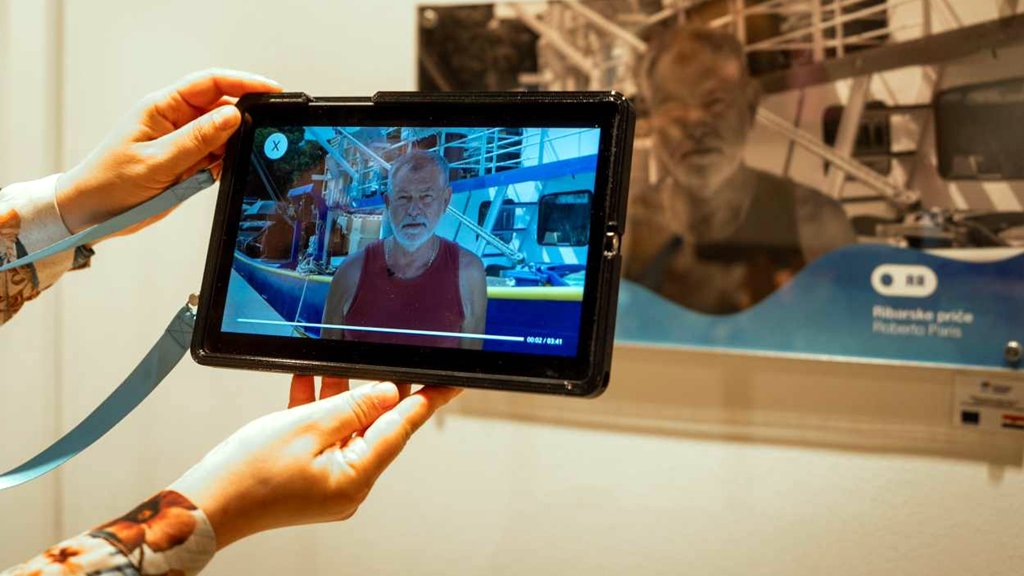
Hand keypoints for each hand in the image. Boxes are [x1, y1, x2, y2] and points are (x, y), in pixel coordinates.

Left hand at [55, 68, 282, 236]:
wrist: (91, 212)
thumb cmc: (109, 182)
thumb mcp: (157, 161)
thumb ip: (198, 139)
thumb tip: (232, 116)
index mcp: (162, 107)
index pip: (210, 84)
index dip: (243, 83)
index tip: (270, 91)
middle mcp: (174, 120)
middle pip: (221, 108)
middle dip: (241, 121)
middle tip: (258, 135)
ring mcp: (182, 142)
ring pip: (223, 136)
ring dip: (230, 149)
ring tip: (214, 167)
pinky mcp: (187, 162)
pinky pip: (216, 158)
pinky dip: (221, 166)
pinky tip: (209, 177)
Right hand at [169, 376, 459, 548]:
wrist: (203, 506)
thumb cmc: (246, 475)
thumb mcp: (307, 426)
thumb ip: (353, 406)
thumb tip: (388, 392)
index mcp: (356, 478)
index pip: (403, 428)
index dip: (428, 399)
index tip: (452, 383)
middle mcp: (348, 486)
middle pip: (375, 427)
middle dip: (375, 391)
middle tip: (387, 360)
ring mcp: (328, 484)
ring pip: (346, 429)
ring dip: (341, 397)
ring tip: (336, 365)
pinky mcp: (309, 479)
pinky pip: (323, 439)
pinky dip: (318, 412)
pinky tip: (307, 384)